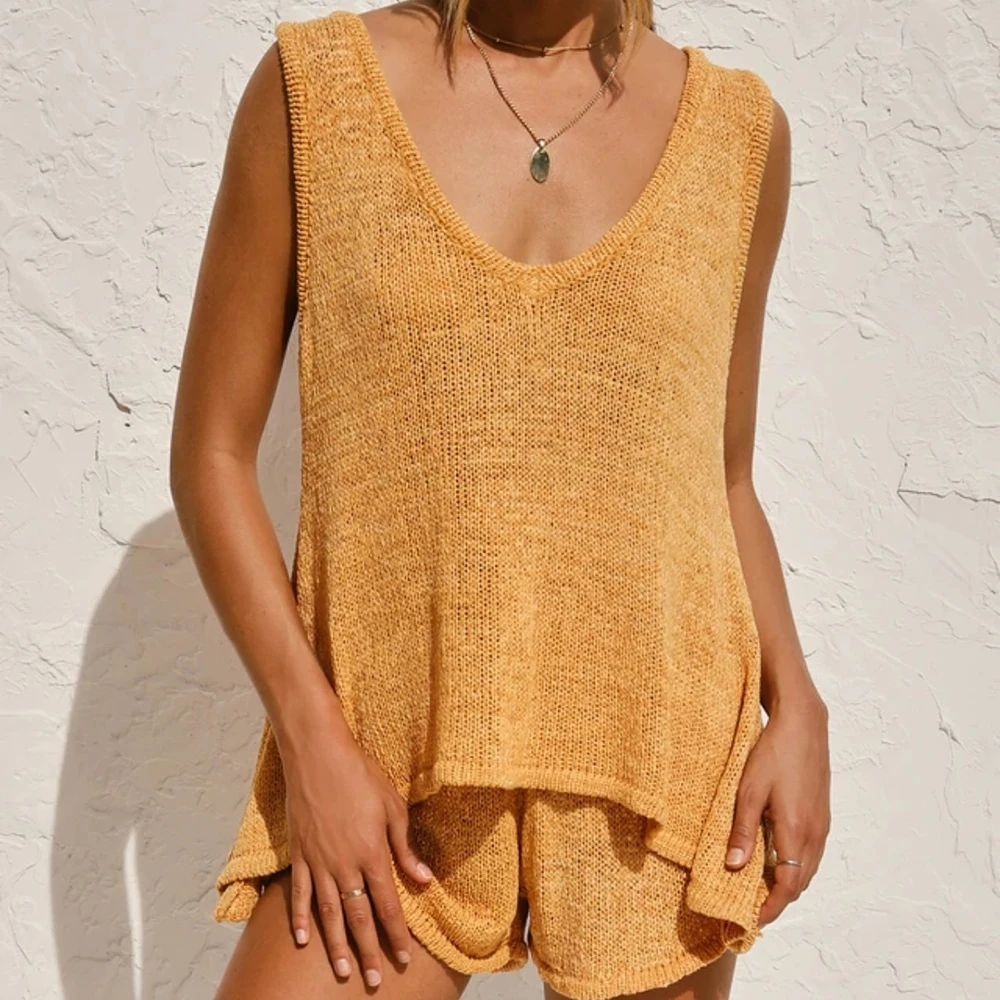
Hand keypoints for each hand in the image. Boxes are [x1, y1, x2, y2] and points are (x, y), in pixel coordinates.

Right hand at [274, 691, 434, 987]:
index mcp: (372, 853)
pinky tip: (303, 939)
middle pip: (358, 917)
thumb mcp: (393, 807)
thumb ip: (405, 848)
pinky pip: (301, 893)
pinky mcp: (300, 853)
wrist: (319, 756)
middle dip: (368, 951)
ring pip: (329, 913)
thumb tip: (424, 880)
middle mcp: (345, 864)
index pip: (388, 905)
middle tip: (372, 981)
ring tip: (343, 971)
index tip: (403, 959)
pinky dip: (301, 918)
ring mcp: (319, 861)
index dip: (396, 935)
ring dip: (336, 945)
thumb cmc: (361, 776)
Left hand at [725, 688, 829, 926]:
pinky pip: (811, 852)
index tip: (752, 919)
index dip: (771, 908)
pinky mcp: (822, 813)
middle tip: (751, 905)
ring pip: (807, 869)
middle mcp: (814, 834)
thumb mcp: (748, 790)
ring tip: (759, 884)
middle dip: (777, 899)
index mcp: (796, 832)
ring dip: (787, 882)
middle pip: (799, 883)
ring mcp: (822, 824)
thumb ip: (742, 831)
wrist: (804, 725)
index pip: (787, 887)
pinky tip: (775, 856)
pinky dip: (795, 864)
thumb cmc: (773, 753)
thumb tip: (732, 867)